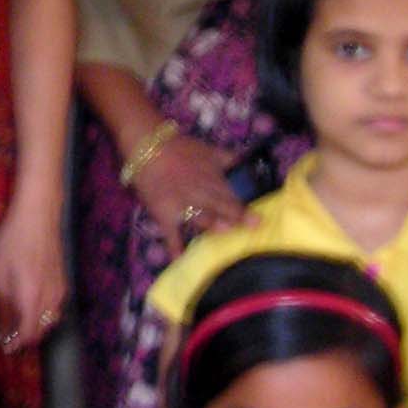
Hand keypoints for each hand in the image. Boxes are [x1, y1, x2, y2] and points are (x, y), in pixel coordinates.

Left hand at [0, 197, 66, 352]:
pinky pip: (55, 308)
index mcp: (32, 298)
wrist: (38, 217)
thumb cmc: (12, 242)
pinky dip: (43, 314)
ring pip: (50, 320)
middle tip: (7, 334)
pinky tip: (30, 304)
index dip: (16, 344)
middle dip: (25, 337)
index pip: (28, 334)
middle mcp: (51, 299)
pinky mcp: (64, 282)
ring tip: (17, 320)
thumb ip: (1, 304)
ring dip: (35, 326)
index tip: (4, 347)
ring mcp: (60, 291)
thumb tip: (2, 328)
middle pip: (42, 331)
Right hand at [133, 133, 242, 262]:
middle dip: (237, 215)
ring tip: (225, 232)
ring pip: (199, 215)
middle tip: (253, 226)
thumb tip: (250, 167)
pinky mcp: (164, 213)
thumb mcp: (209, 150)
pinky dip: (174, 247)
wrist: (148, 146)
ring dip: (212, 224)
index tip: (260, 219)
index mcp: (211, 176)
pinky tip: (181, 260)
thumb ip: (229, 160)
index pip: (231, 193)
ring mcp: (180, 203)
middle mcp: (198, 190)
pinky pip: (170, 232)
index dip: (245, 206)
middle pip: (220, 204)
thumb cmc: (180, 149)